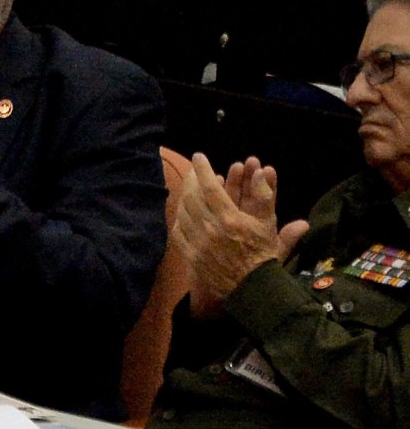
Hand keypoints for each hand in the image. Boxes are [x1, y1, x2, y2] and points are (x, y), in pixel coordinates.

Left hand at [174, 153, 307, 318]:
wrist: (252, 289)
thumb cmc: (263, 254)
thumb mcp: (268, 224)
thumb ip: (266, 196)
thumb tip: (264, 171)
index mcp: (230, 220)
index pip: (210, 187)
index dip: (203, 169)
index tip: (199, 157)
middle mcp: (210, 230)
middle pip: (192, 196)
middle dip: (191, 179)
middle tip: (194, 170)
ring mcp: (198, 244)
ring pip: (183, 212)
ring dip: (185, 196)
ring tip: (190, 188)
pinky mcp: (190, 256)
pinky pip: (178, 231)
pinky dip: (180, 218)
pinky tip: (184, 212)